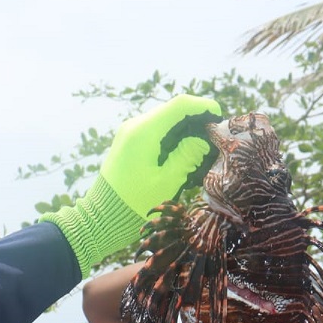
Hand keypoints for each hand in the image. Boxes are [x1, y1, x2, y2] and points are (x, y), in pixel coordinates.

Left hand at [40, 94, 221, 276]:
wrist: (102, 217)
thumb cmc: (134, 203)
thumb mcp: (166, 182)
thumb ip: (187, 157)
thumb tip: (202, 141)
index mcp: (144, 131)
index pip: (179, 105)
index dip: (202, 106)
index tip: (219, 116)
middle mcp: (135, 126)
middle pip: (172, 111)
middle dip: (195, 119)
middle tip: (215, 134)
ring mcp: (130, 134)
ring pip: (164, 120)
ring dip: (184, 128)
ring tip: (203, 144)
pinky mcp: (129, 143)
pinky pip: (155, 131)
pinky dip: (172, 137)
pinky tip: (185, 151)